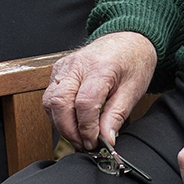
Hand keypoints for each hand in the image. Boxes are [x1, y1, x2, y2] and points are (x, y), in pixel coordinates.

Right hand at [43, 32, 157, 149]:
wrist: (128, 39)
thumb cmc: (133, 62)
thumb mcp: (133, 90)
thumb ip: (116, 116)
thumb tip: (106, 141)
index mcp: (100, 67)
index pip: (84, 103)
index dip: (87, 128)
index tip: (95, 142)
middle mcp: (77, 64)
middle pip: (60, 103)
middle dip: (69, 131)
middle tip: (85, 145)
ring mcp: (65, 66)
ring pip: (50, 101)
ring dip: (60, 125)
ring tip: (78, 137)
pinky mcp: (59, 70)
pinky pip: (49, 96)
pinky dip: (57, 114)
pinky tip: (71, 123)